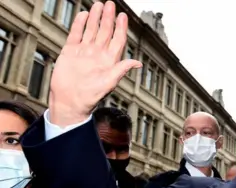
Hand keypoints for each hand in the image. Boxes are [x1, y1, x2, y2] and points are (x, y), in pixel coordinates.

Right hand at [49, 1, 141, 126]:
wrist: (69, 102)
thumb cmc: (90, 97)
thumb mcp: (108, 83)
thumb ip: (121, 70)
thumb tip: (138, 63)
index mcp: (109, 61)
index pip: (117, 40)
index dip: (121, 28)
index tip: (123, 16)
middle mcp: (97, 55)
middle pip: (105, 32)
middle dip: (108, 18)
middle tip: (110, 4)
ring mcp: (84, 52)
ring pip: (91, 31)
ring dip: (95, 18)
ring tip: (98, 5)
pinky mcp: (70, 52)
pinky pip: (76, 35)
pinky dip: (79, 25)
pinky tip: (83, 15)